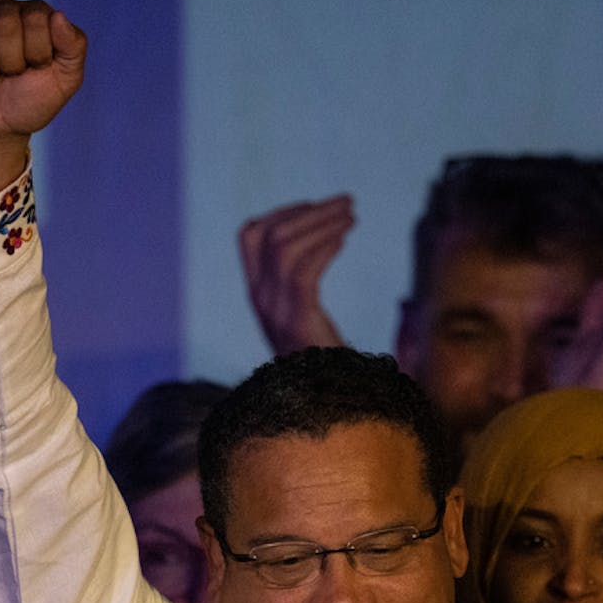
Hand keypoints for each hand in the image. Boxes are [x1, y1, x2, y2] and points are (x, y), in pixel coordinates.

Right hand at [0, 0, 86, 201]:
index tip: (37, 68)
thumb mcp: (65, 80)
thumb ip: (74, 46)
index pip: (37, 17)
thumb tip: (59, 16)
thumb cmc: (32, 100)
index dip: (39, 52)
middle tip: (12, 75)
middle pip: (5, 22)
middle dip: (13, 62)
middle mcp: (0, 12)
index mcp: (33, 15)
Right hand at [238, 195, 354, 353]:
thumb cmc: (326, 358)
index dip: (280, 212)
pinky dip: (325, 247)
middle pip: (271, 233)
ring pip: (286, 246)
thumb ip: (307, 280)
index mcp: (258, 294)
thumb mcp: (306, 314)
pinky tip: (346, 239)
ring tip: (353, 214)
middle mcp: (260, 298)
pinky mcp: (297, 320)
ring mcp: (275, 309)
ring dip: (322, 222)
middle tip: (347, 201)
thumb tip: (334, 237)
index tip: (313, 206)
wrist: (328, 401)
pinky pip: (304, 271)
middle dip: (310, 210)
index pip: (250, 237)